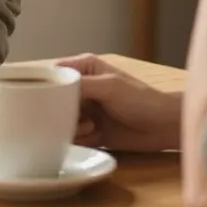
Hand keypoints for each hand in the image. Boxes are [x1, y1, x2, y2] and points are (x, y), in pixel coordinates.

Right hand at [56, 54, 181, 151]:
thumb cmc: (141, 99)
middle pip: (53, 100)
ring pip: (59, 120)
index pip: (53, 73)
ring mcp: (85, 111)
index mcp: (84, 69)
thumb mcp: (109, 86)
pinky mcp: (89, 132)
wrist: (163, 127)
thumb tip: (50, 90)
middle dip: (58, 111)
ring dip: (69, 126)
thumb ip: (80, 85)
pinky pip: (71, 137)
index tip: (42, 99)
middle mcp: (81, 89)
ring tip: (89, 127)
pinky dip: (79, 138)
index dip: (45, 86)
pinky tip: (95, 135)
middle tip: (72, 117)